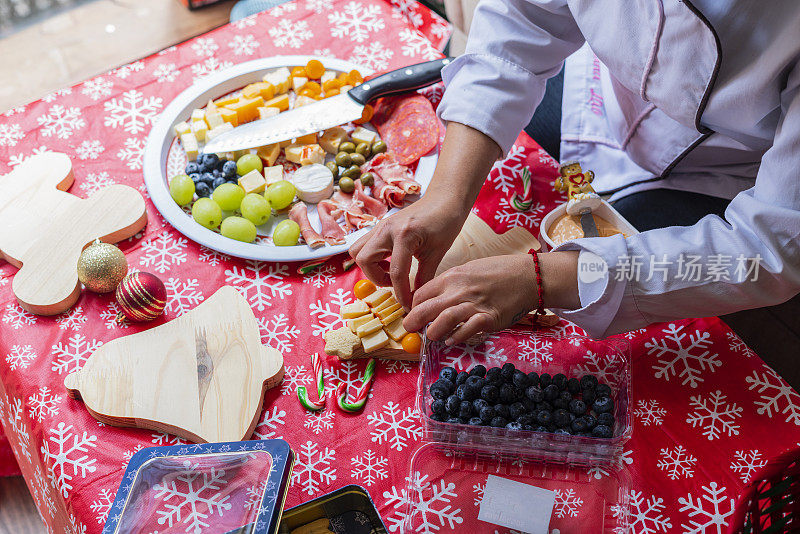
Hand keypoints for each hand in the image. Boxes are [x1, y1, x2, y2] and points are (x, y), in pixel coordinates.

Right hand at [349, 196, 466, 308]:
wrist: (444, 199)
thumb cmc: (445, 222)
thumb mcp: (437, 253)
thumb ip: (424, 277)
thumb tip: (416, 300)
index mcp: (404, 235)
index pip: (396, 273)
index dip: (401, 294)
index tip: (408, 306)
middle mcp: (386, 229)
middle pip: (364, 259)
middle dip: (377, 277)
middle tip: (395, 283)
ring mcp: (380, 226)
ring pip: (358, 250)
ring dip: (371, 266)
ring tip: (391, 271)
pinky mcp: (380, 227)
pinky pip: (365, 245)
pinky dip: (373, 257)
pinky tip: (392, 261)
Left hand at [403, 254, 538, 343]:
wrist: (527, 277)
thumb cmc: (497, 273)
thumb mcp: (468, 270)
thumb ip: (450, 285)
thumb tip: (433, 300)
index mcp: (452, 276)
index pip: (421, 294)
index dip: (413, 307)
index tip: (414, 315)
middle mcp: (460, 290)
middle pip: (426, 308)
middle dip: (413, 322)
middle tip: (411, 330)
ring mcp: (474, 305)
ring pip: (443, 320)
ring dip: (433, 332)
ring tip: (432, 336)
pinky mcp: (489, 318)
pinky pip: (467, 330)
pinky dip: (457, 337)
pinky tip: (451, 341)